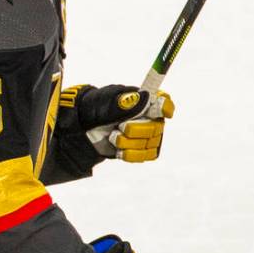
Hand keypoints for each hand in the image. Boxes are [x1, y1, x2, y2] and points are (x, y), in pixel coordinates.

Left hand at [59, 84, 173, 161]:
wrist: (87, 129)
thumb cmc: (98, 110)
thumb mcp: (107, 103)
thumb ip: (126, 101)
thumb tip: (146, 96)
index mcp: (145, 101)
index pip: (164, 102)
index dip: (166, 106)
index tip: (162, 111)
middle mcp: (152, 118)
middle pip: (156, 127)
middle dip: (134, 129)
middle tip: (119, 126)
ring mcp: (149, 136)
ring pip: (149, 144)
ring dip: (127, 142)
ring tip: (114, 136)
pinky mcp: (144, 151)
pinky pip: (144, 156)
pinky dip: (128, 154)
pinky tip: (118, 149)